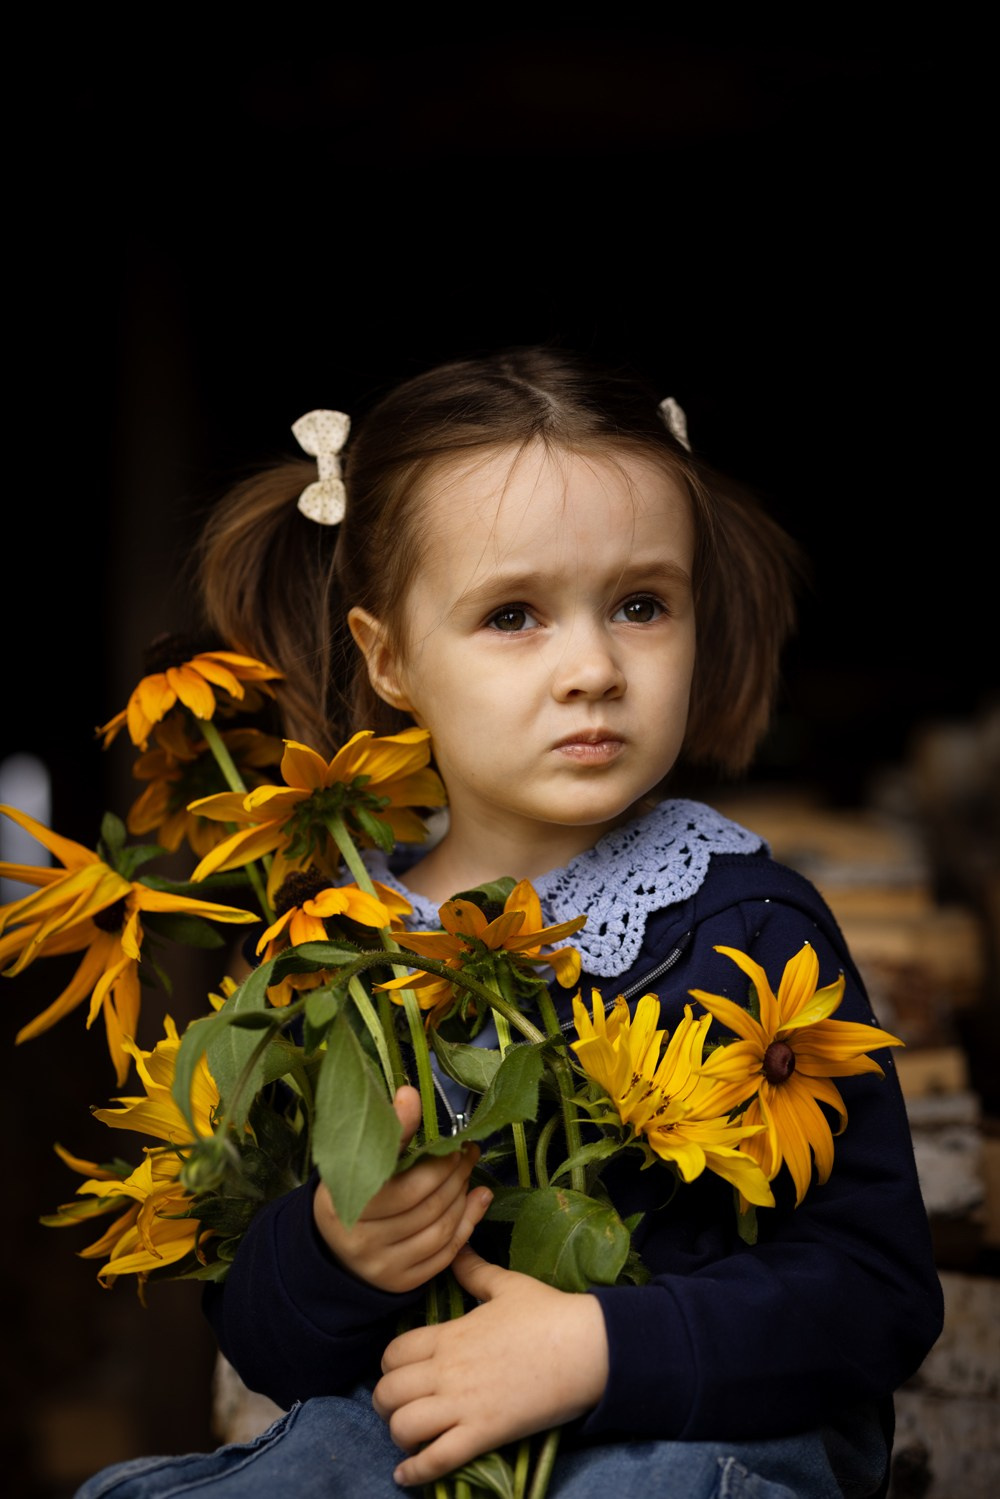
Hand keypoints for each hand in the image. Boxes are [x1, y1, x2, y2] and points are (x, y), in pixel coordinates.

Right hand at [312, 1085, 491, 1293]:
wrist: (334, 1244)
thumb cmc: (352, 1188)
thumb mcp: (357, 1157)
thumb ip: (388, 1129)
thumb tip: (410, 1094)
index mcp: (344, 1205)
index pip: (405, 1188)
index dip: (438, 1164)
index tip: (457, 1142)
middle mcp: (361, 1242)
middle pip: (427, 1208)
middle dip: (456, 1176)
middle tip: (469, 1153)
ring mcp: (382, 1266)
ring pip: (439, 1232)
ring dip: (463, 1198)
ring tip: (468, 1173)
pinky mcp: (401, 1283)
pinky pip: (444, 1256)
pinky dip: (466, 1226)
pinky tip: (476, 1200)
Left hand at [373, 1245, 609, 1486]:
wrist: (586, 1346)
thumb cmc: (548, 1312)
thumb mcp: (507, 1285)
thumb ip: (475, 1271)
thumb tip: (458, 1248)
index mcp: (450, 1334)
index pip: (393, 1353)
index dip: (388, 1366)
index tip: (399, 1372)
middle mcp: (447, 1370)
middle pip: (388, 1392)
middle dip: (385, 1403)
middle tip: (400, 1406)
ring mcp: (463, 1404)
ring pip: (404, 1426)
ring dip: (399, 1434)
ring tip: (409, 1436)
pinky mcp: (484, 1433)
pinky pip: (437, 1459)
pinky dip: (416, 1471)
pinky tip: (406, 1475)